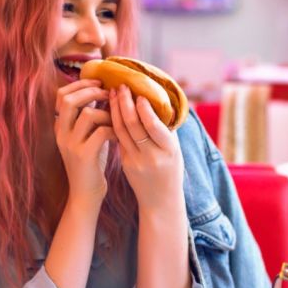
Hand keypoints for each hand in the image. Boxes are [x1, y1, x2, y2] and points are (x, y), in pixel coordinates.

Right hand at [55, 79, 113, 204]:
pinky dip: (113, 129)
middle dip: (91, 91)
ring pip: (86, 113)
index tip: (99, 82)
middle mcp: (61, 134)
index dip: (81, 84)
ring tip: (116, 119)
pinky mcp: (84, 155)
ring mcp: (71, 144)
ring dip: (106, 112)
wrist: (85, 194)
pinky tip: (119, 136)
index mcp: (60, 127)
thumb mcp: (86, 136)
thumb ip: (89, 115)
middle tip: (109, 92)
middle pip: (68, 99)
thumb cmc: (91, 163)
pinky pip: (101, 132)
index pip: (61, 95)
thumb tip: (102, 90)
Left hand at [109, 84, 183, 211]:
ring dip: (116, 109)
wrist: (161, 201)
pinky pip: (118, 139)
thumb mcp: (175, 150)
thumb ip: (168, 128)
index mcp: (168, 150)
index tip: (138, 94)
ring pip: (121, 131)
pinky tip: (112, 110)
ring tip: (114, 93)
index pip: (152, 126)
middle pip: (133, 125)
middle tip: (121, 86)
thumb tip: (162, 101)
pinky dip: (114, 122)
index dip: (143, 109)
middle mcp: (151, 156)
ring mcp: (136, 161)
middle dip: (125, 103)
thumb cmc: (172, 170)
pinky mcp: (125, 164)